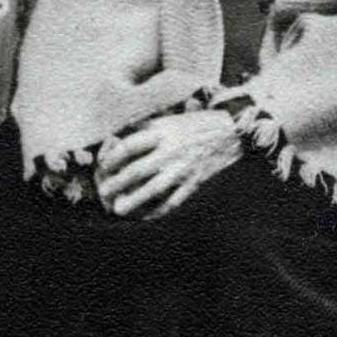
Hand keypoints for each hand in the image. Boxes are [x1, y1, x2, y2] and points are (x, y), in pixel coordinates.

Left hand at [95, 109, 241, 219]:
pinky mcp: (194, 183)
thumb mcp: (169, 119)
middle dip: (116, 184)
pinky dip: (159, 211)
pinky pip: (174, 201)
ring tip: (119, 209)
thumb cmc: (196, 124)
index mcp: (162, 133)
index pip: (129, 147)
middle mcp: (170, 152)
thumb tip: (119, 138)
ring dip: (133, 201)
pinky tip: (146, 216)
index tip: (103, 166)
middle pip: (136, 171)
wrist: (232, 132)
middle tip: (103, 192)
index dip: (112, 158)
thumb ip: (146, 129)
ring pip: (153, 190)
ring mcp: (183, 169)